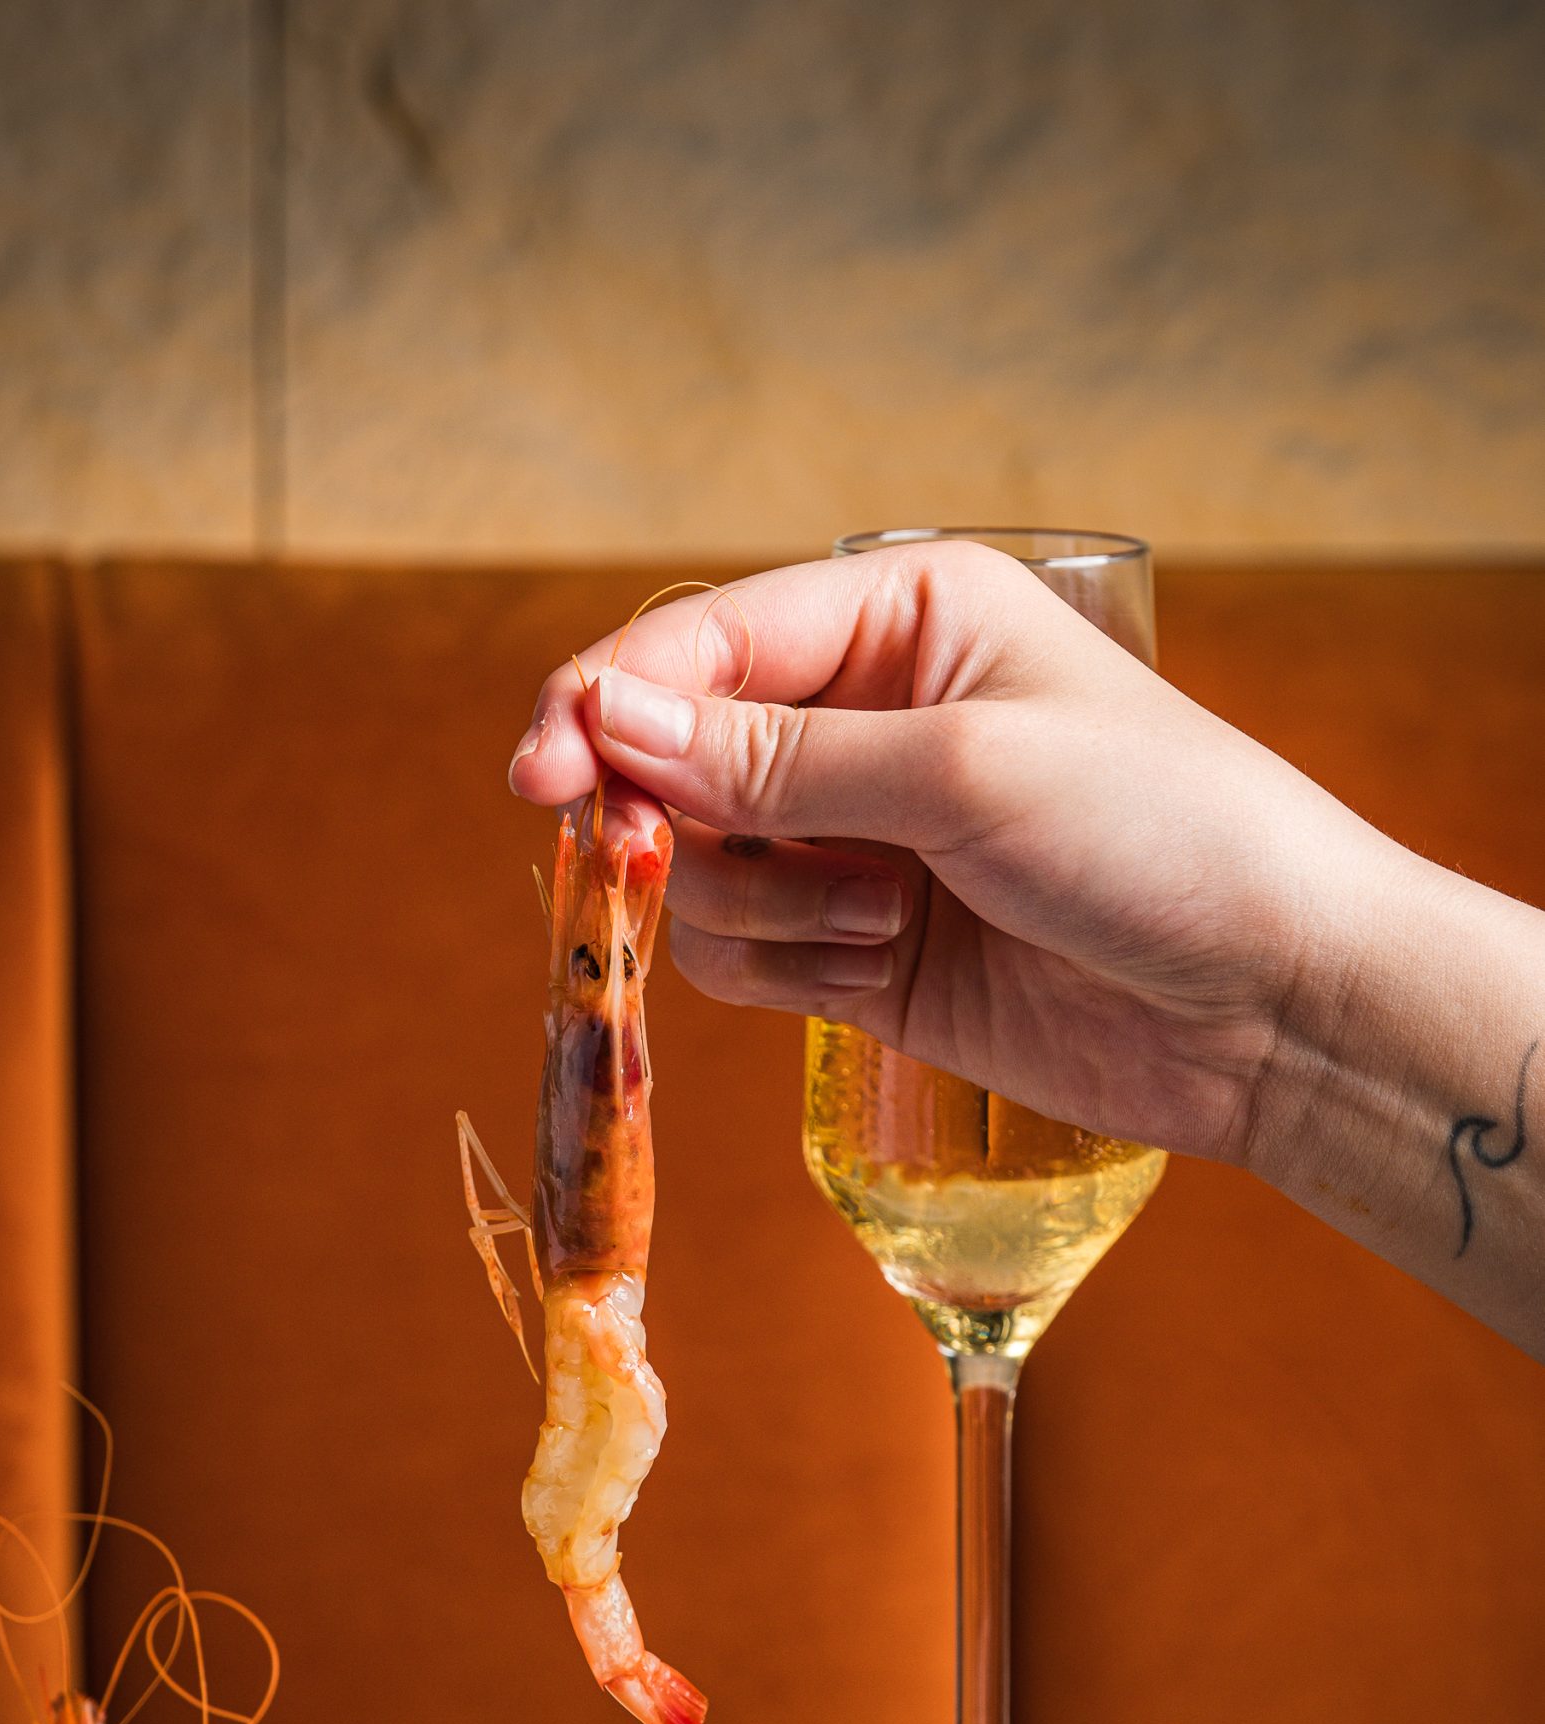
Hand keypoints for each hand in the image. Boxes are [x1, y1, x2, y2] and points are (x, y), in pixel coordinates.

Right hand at [507, 545, 1403, 1166]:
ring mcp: (862, 843)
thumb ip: (780, 759)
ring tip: (875, 924)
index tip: (542, 777)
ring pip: (702, 869)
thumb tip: (610, 720)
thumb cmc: (1164, 837)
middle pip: (677, 756)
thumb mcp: (967, 774)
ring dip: (759, 907)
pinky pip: (745, 955)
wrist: (1274, 1007)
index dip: (608, 704)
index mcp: (905, 621)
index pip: (705, 642)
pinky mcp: (863, 952)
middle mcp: (870, 721)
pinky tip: (872, 975)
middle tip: (660, 866)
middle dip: (668, 817)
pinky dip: (783, 970)